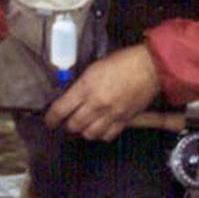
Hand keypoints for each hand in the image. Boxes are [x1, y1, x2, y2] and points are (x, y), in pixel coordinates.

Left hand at [44, 45, 160, 141]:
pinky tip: (99, 127)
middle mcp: (97, 103)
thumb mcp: (94, 67)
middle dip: (67, 124)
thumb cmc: (122, 62)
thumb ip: (81, 84)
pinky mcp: (124, 120)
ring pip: (89, 134)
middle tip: (66, 120)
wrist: (149, 67)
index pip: (61, 109)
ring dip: (83, 130)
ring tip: (83, 124)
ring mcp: (111, 114)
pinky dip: (100, 134)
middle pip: (73, 125)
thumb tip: (70, 95)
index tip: (49, 121)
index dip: (51, 118)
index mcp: (87, 87)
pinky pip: (107, 135)